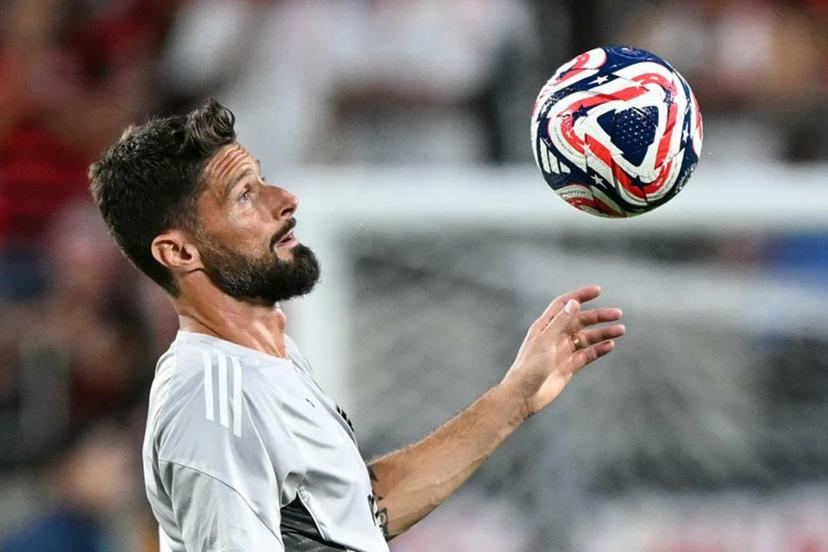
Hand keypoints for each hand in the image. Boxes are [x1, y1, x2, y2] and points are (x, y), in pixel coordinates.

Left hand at [501, 285, 623, 416]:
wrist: (524, 395)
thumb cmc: (528, 367)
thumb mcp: (545, 341)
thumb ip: (560, 322)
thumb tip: (574, 303)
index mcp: (546, 326)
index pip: (565, 304)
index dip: (580, 296)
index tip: (598, 291)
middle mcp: (556, 336)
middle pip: (580, 320)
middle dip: (599, 316)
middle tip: (618, 314)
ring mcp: (563, 351)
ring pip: (587, 338)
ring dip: (603, 333)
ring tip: (620, 330)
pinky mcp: (569, 366)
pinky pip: (587, 354)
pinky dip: (599, 349)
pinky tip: (610, 345)